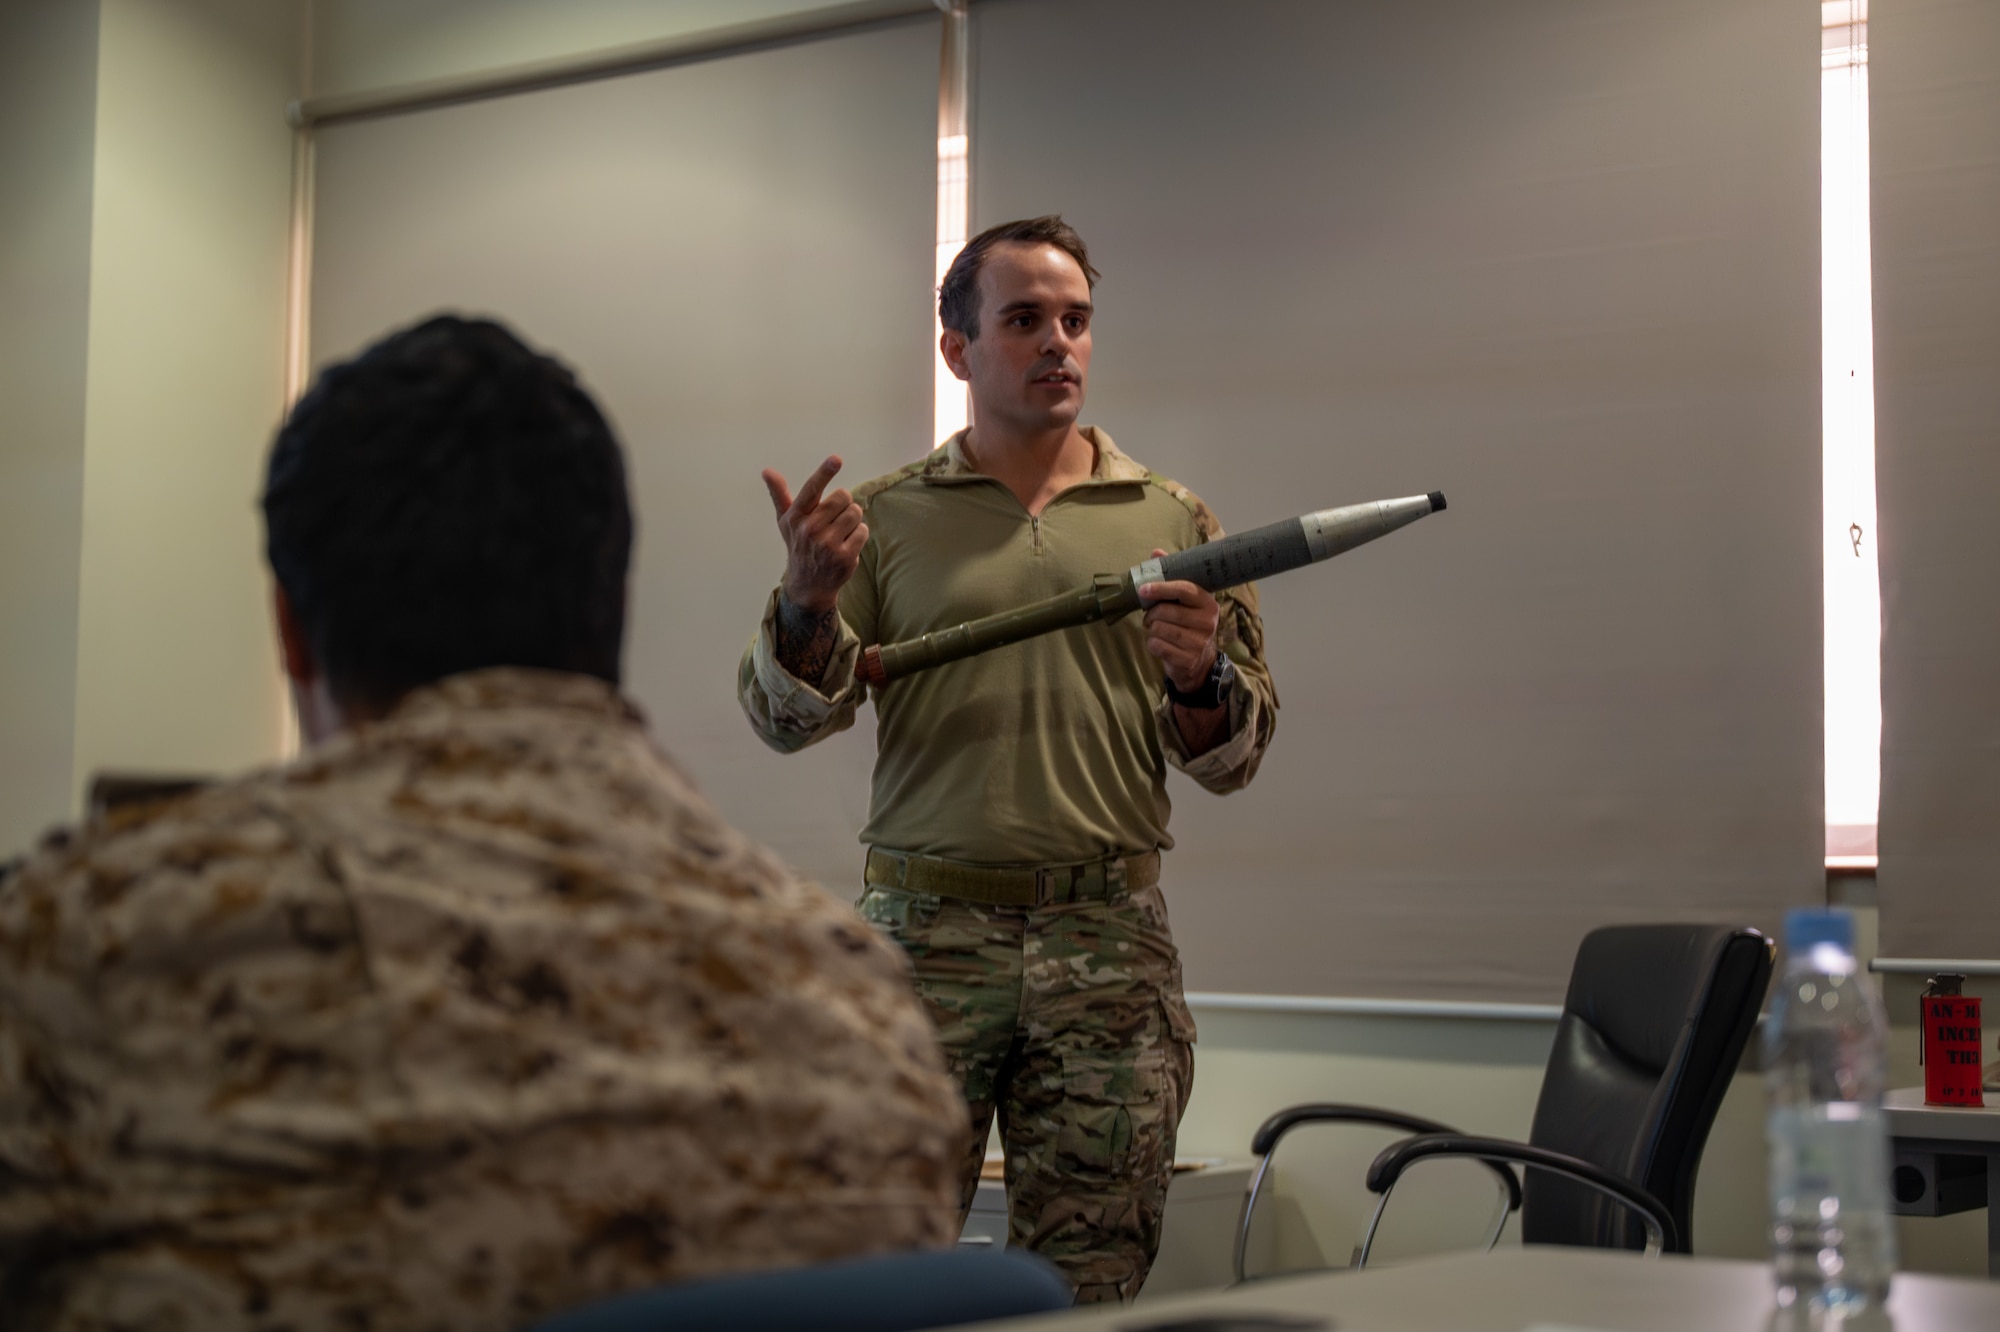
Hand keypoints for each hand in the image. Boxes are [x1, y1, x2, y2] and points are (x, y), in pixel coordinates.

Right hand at [763, 456, 867, 613]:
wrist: (808, 584)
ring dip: (852, 520)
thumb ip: (779, 494)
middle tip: (835, 517)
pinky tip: (847, 543)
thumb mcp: (786, 521)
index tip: (836, 459)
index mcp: (796, 517)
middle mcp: (810, 530)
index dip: (824, 472)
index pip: (812, 489)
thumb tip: (767, 471)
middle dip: (843, 504)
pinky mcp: (845, 556)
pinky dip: (859, 534)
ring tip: (840, 531)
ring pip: (855, 513)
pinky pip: (863, 531)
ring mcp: (828, 545)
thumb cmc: (799, 545)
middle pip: (842, 497)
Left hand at [1138, 548, 1220, 693]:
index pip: (1184, 589)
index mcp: (1208, 602)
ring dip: (1152, 629)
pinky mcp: (1188, 659)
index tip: (1143, 589)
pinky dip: (1153, 644)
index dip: (1161, 588)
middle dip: (1152, 614)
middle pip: (1167, 611)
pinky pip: (1158, 646)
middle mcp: (1208, 622)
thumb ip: (1171, 576)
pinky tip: (1161, 643)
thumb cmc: (1187, 624)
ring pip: (1160, 629)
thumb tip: (1156, 552)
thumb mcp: (1184, 601)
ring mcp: (1199, 642)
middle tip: (1151, 617)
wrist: (1199, 661)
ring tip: (1158, 629)